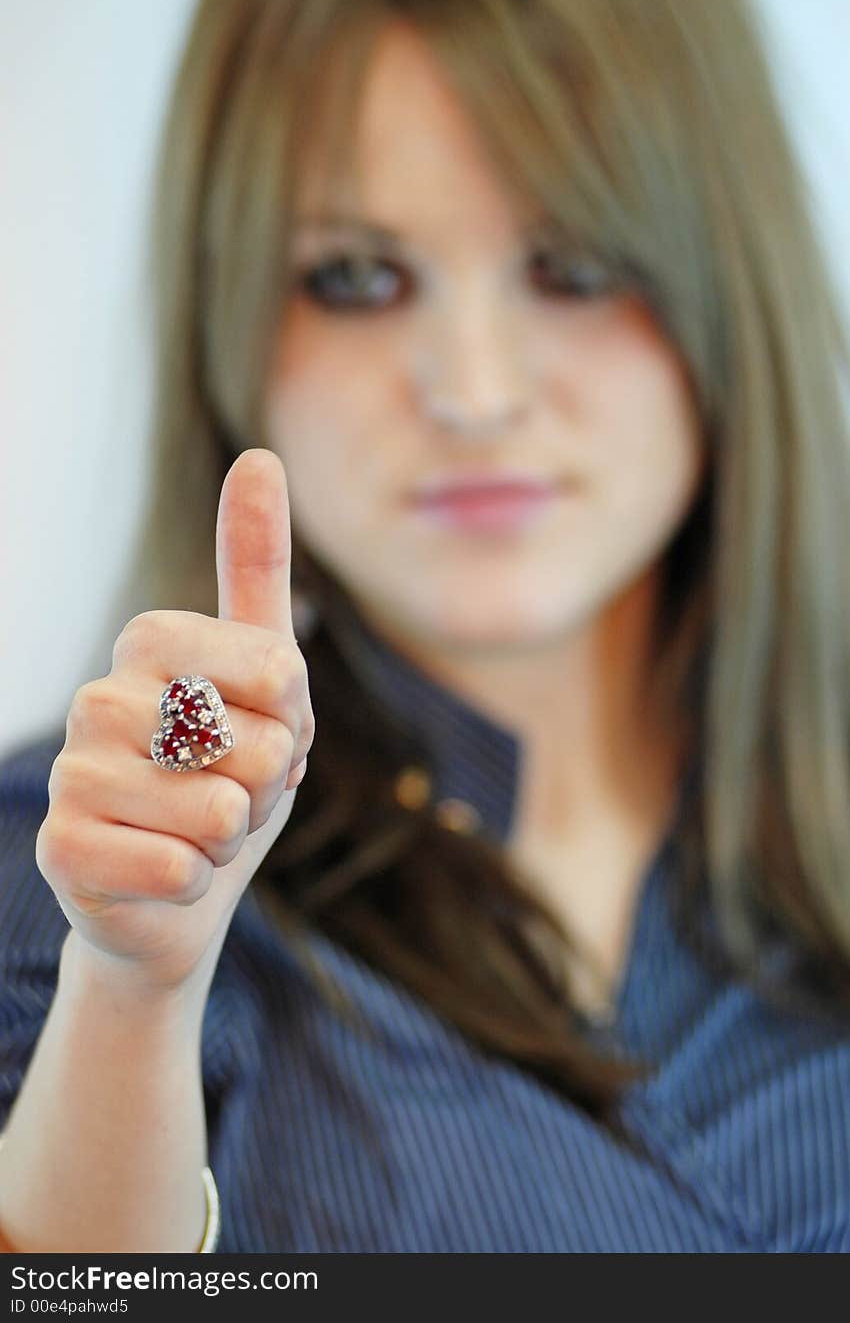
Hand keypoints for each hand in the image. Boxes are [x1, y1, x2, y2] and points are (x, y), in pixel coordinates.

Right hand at [35, 449, 313, 995]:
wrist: (181, 890)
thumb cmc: (230, 774)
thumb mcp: (268, 677)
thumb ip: (258, 568)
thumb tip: (258, 455)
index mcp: (149, 642)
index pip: (279, 671)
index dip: (293, 721)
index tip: (258, 730)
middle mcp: (98, 697)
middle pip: (255, 745)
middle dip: (266, 788)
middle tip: (228, 794)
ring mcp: (72, 772)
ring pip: (218, 813)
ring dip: (231, 839)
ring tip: (196, 833)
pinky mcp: (60, 849)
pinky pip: (180, 870)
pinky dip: (196, 883)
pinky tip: (166, 875)